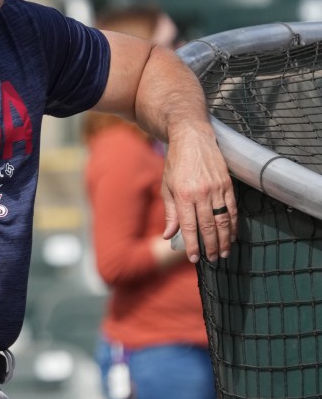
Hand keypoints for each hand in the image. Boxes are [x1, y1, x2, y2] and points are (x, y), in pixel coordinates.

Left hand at [160, 125, 236, 263]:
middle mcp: (201, 194)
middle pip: (208, 227)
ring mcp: (217, 189)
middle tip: (213, 260)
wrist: (193, 139)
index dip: (193, 244)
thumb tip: (169, 235)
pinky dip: (233, 224)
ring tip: (224, 253)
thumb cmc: (176, 164)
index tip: (194, 258)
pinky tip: (231, 235)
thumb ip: (170, 213)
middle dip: (210, 246)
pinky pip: (232, 209)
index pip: (189, 226)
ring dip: (224, 239)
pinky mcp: (228, 185)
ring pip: (223, 220)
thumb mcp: (166, 187)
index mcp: (183, 195)